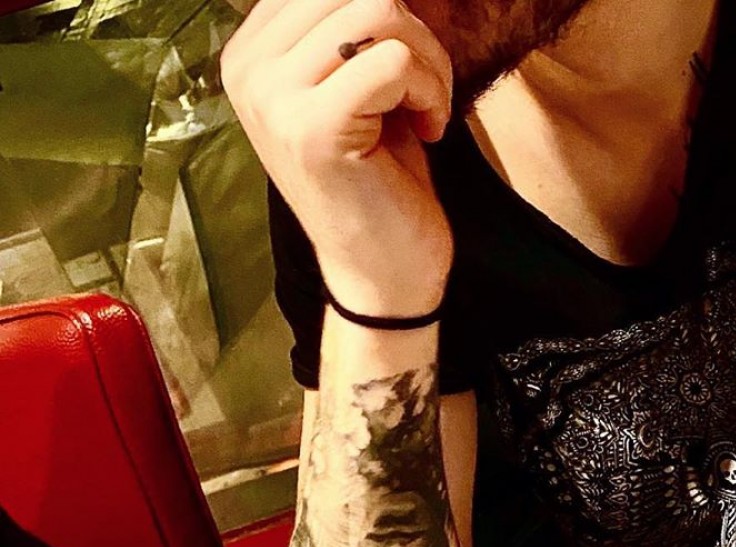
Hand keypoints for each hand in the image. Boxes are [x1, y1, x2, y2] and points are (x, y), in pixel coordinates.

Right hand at [222, 0, 454, 313]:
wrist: (382, 275)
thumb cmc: (380, 183)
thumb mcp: (359, 89)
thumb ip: (352, 28)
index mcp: (252, 54)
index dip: (384, 12)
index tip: (402, 70)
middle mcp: (249, 69)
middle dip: (413, 31)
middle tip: (427, 90)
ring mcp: (274, 98)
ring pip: (377, 11)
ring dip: (427, 60)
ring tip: (427, 110)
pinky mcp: (313, 129)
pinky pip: (392, 60)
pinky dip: (429, 90)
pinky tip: (429, 131)